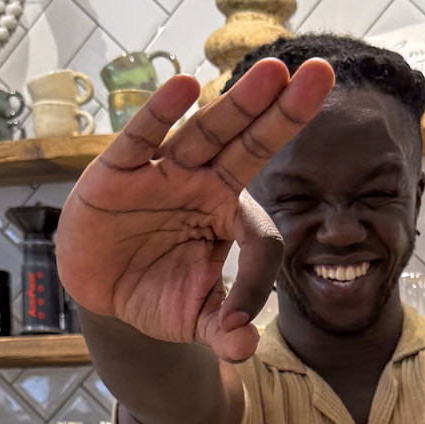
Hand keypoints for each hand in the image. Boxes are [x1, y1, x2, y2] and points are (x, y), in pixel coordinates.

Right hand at [57, 58, 334, 360]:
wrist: (104, 295)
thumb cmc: (158, 294)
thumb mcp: (195, 320)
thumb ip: (223, 331)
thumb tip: (244, 349)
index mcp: (229, 215)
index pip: (260, 233)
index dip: (255, 277)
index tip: (236, 321)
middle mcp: (203, 183)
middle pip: (250, 144)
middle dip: (283, 112)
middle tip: (320, 74)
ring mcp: (164, 172)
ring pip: (207, 132)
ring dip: (239, 104)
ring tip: (274, 74)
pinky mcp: (118, 171)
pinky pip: (144, 138)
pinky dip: (160, 113)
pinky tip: (184, 85)